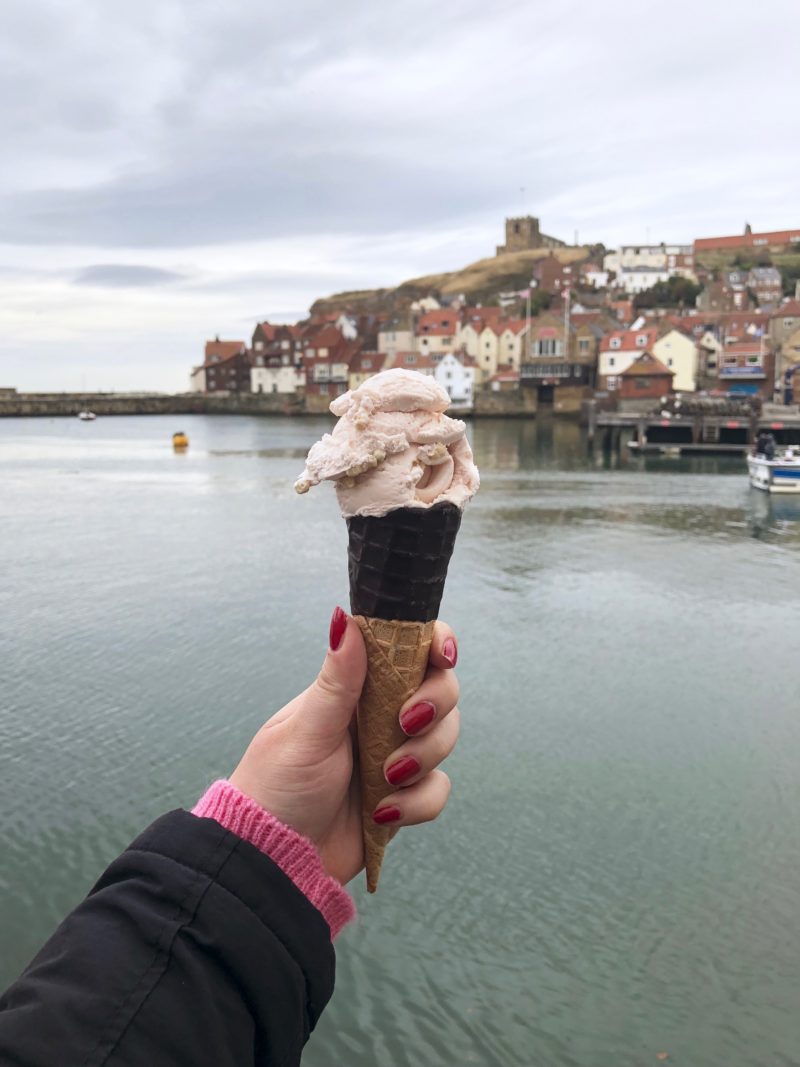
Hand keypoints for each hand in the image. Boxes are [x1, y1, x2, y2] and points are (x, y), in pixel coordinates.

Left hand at [229, 608, 459, 884]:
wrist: (274, 858)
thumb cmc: (276, 785)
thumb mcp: (307, 729)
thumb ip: (337, 679)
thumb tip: (344, 617)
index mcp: (356, 689)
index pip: (409, 651)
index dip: (435, 646)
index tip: (442, 657)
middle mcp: (381, 715)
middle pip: (441, 690)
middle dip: (434, 706)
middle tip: (405, 723)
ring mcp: (395, 755)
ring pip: (445, 738)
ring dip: (423, 757)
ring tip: (384, 778)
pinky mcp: (404, 798)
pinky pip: (437, 790)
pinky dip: (415, 803)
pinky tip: (381, 812)